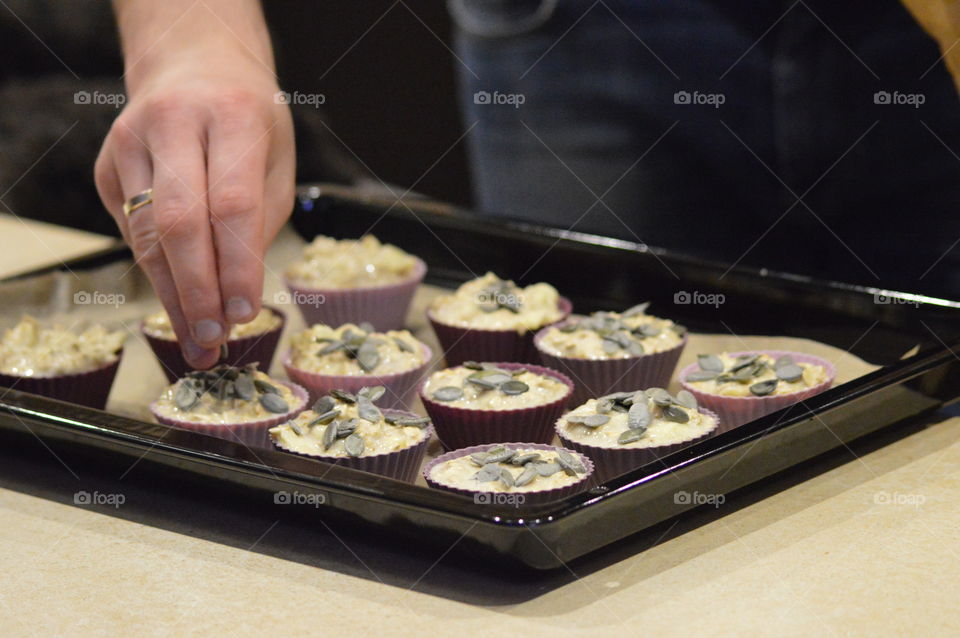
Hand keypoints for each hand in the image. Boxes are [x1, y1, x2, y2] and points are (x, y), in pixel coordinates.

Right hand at [95, 53, 294, 368]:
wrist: (194, 66)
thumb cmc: (249, 121)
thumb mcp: (275, 160)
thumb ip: (260, 222)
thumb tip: (236, 299)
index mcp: (232, 116)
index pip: (231, 204)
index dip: (236, 266)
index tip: (244, 314)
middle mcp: (174, 122)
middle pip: (179, 223)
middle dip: (197, 292)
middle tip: (212, 341)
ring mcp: (130, 141)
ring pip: (147, 234)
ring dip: (172, 297)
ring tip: (196, 341)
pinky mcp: (108, 164)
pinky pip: (134, 231)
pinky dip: (159, 272)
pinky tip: (180, 300)